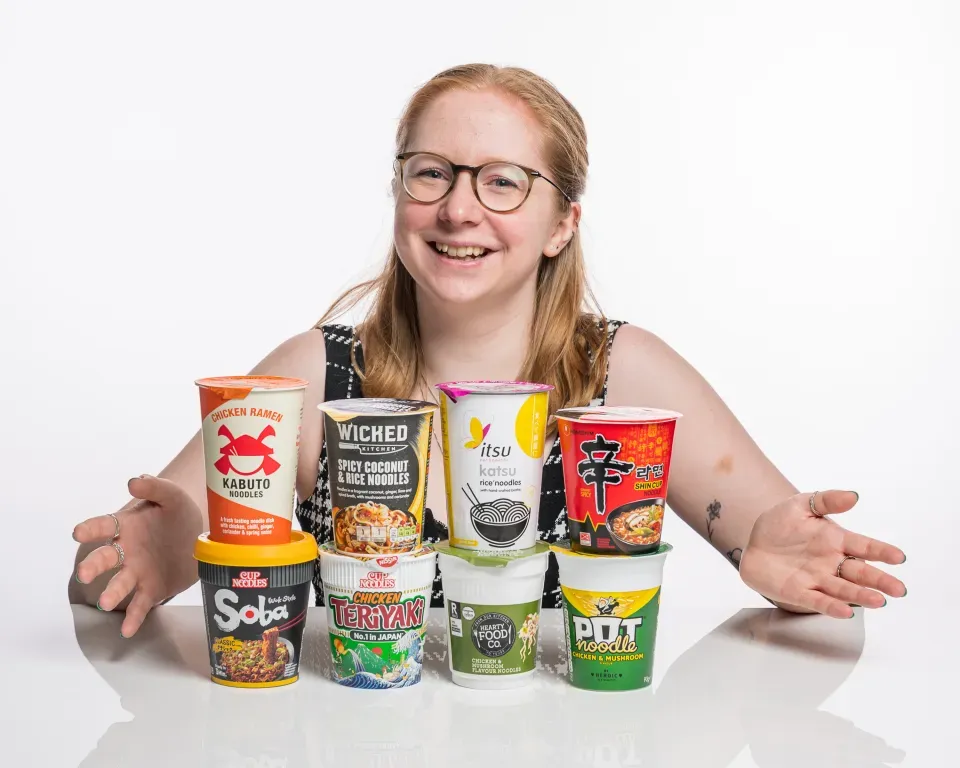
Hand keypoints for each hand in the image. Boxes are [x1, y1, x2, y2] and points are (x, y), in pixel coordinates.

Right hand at [73, 475, 203, 636]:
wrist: (201, 537)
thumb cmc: (179, 514)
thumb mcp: (173, 496)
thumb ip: (156, 488)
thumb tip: (134, 481)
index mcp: (128, 525)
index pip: (105, 525)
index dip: (91, 528)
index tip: (78, 532)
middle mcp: (126, 551)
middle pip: (105, 558)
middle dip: (94, 565)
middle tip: (84, 573)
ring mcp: (137, 572)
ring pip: (120, 583)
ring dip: (112, 593)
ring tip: (106, 604)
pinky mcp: (152, 590)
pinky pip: (140, 605)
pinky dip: (133, 618)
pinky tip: (127, 631)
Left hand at [739, 490, 906, 618]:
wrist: (754, 544)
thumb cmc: (781, 525)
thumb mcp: (800, 505)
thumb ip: (826, 501)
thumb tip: (853, 496)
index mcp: (836, 540)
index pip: (863, 546)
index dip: (881, 552)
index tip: (898, 557)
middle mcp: (832, 563)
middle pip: (860, 573)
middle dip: (879, 580)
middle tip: (899, 589)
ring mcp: (817, 579)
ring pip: (843, 590)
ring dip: (860, 595)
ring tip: (879, 601)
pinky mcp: (799, 592)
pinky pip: (818, 601)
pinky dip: (831, 606)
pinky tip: (845, 611)